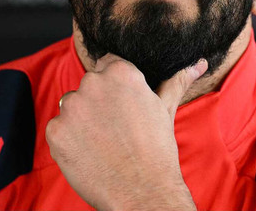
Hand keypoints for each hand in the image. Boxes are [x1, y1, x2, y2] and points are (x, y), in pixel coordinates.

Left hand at [45, 54, 207, 210]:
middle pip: (89, 85)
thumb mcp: (165, 109)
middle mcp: (93, 84)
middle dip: (98, 103)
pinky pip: (58, 129)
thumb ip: (177, 80)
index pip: (107, 64)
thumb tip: (199, 63)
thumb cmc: (157, 150)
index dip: (115, 87)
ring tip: (103, 142)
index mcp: (121, 73)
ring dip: (82, 120)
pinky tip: (89, 153)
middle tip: (116, 128)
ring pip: (72, 106)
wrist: (143, 192)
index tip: (122, 106)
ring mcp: (71, 108)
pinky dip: (69, 140)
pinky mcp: (56, 131)